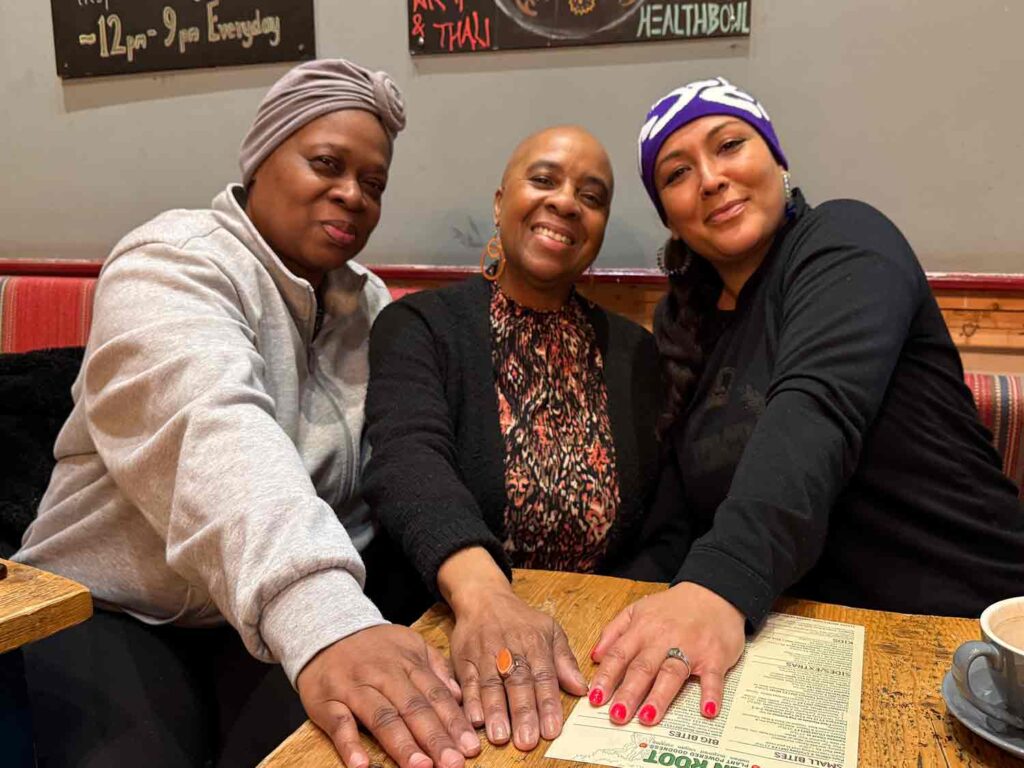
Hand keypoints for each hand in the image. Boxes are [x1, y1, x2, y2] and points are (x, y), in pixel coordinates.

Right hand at [297, 624, 480, 767]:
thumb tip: (460, 696)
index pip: (435, 695)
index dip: (454, 722)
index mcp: (407, 663)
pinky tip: (362, 765)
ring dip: (402, 744)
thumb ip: (435, 667)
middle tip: (454, 763)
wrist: (324, 630)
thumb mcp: (410, 644)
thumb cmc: (374, 646)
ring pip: (382, 718)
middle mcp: (383, 676)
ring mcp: (354, 688)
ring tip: (422, 767)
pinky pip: (339, 724)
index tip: (470, 746)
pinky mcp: (327, 701)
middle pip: (413, 709)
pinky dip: (350, 745)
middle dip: (435, 738)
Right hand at [449, 588, 587, 749]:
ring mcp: (485, 654)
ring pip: (491, 684)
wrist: (484, 598)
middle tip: (527, 739)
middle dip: (522, 712)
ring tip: (500, 736)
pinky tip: (475, 720)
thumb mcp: (550, 630)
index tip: (552, 729)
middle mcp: (510, 649)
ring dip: (495, 711)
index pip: (544, 676)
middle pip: (517, 683)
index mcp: (535, 643)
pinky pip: (467, 681)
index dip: (548, 704)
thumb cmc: (521, 619)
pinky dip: (470, 700)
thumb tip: (582, 688)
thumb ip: (565, 660)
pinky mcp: (464, 659)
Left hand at [589, 582, 744, 725]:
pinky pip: (713, 677)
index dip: (606, 677)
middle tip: (617, 716)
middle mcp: (663, 639)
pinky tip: (707, 711)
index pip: (619, 655)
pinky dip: (711, 694)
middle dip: (628, 693)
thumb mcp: (637, 609)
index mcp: (642, 629)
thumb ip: (614, 631)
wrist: (714, 593)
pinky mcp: (715, 656)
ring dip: (659, 696)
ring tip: (647, 717)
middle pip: (643, 668)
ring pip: (671, 673)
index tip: (595, 698)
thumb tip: (595, 657)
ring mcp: (690, 648)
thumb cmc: (674, 607)